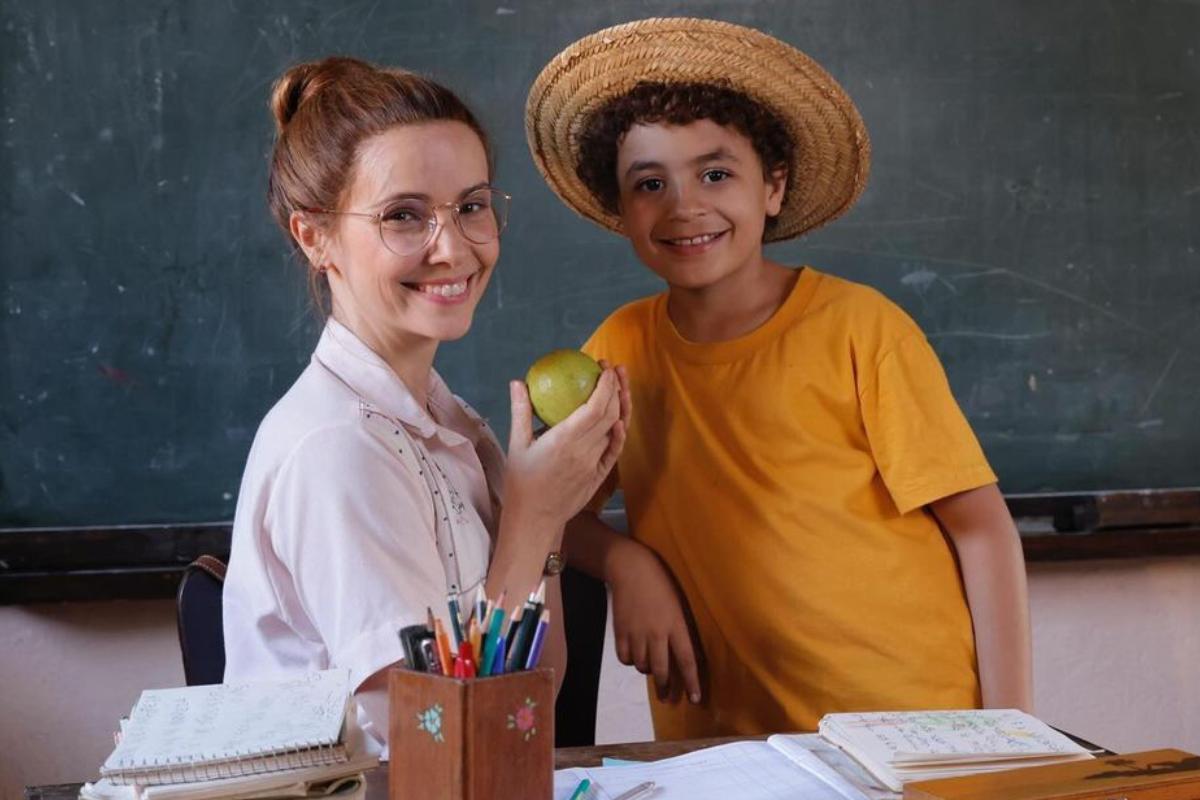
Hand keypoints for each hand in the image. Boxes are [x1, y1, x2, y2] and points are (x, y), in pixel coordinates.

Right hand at [503, 367, 624, 531]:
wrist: (535, 519)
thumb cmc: (521, 482)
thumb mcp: (517, 444)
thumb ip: (521, 411)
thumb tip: (518, 382)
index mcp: (564, 441)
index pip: (595, 408)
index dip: (605, 386)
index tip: (604, 368)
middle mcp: (584, 451)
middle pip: (611, 415)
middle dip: (616, 388)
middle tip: (611, 369)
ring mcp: (594, 464)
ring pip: (616, 430)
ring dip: (622, 406)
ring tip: (621, 386)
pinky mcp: (599, 475)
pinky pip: (614, 450)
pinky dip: (620, 433)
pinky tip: (621, 418)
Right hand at [610, 539, 702, 704]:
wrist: (631, 568)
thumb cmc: (661, 584)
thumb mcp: (679, 606)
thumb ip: (683, 631)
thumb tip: (691, 657)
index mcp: (675, 625)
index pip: (687, 660)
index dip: (692, 682)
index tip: (695, 700)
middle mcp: (656, 633)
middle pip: (662, 670)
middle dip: (665, 687)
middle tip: (667, 698)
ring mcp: (636, 633)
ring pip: (642, 666)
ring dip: (647, 670)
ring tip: (650, 666)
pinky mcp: (620, 632)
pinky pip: (625, 658)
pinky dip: (630, 661)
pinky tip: (634, 656)